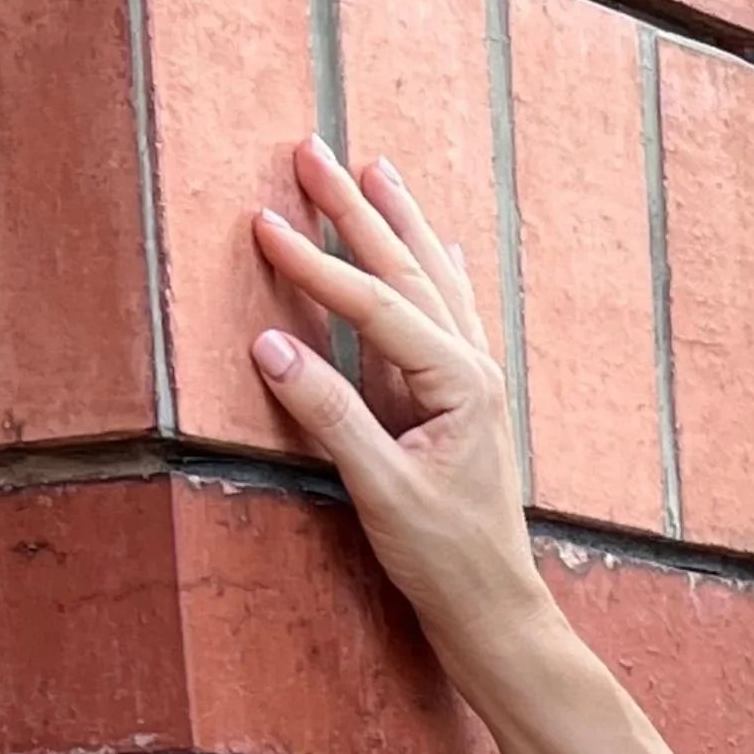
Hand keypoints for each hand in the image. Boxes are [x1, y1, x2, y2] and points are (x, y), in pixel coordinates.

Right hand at [249, 137, 549, 667]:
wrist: (491, 603)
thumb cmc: (442, 555)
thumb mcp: (378, 488)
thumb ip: (328, 415)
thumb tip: (269, 345)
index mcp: (459, 382)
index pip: (375, 306)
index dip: (316, 263)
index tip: (262, 222)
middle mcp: (474, 368)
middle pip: (407, 270)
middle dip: (356, 209)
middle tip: (312, 150)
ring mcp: (474, 380)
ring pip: (432, 280)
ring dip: (398, 223)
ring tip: (373, 169)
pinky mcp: (465, 398)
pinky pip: (448, 312)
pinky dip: (434, 269)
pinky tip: (436, 244)